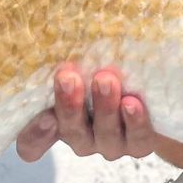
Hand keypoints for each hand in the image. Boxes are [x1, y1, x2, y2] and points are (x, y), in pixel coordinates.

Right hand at [17, 62, 157, 161]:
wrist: (150, 89)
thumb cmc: (103, 71)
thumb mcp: (80, 67)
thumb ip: (65, 64)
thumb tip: (48, 38)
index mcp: (58, 124)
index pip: (32, 142)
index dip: (34, 134)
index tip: (43, 114)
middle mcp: (83, 138)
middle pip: (72, 131)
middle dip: (70, 105)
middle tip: (68, 78)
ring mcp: (112, 144)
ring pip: (105, 135)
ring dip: (104, 108)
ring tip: (106, 80)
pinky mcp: (140, 144)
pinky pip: (137, 139)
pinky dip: (135, 121)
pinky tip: (133, 102)